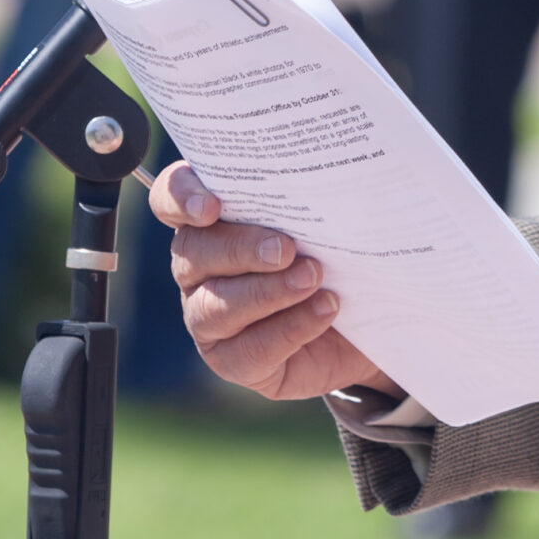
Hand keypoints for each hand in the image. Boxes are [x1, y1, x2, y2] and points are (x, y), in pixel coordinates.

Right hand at [148, 162, 397, 401]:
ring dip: (265, 292)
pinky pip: (248, 349)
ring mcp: (209, 317)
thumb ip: (312, 196)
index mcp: (211, 219)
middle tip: (285, 248)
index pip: (171, 198)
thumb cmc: (337, 252)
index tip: (213, 206)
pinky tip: (324, 309)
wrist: (368, 315)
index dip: (181, 198)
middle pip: (192, 252)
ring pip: (213, 306)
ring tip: (312, 278)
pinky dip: (289, 328)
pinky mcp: (234, 359)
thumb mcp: (327, 218)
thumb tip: (328, 179)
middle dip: (239, 249)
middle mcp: (199, 267)